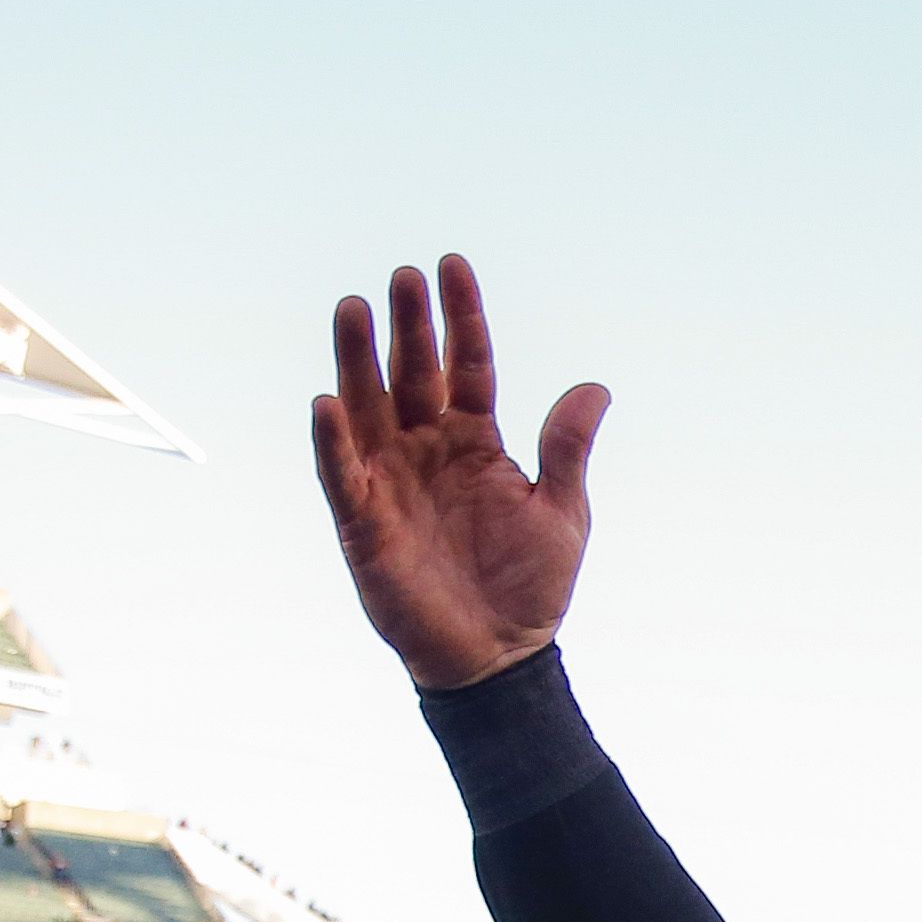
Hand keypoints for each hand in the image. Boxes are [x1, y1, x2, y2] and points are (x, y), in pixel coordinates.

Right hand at [311, 255, 608, 691]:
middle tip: (402, 276)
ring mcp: (392, 481)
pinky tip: (326, 402)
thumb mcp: (561, 512)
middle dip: (406, 326)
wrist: (500, 656)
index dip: (460, 318)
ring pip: (368, 407)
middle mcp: (427, 450)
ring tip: (354, 308)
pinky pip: (343, 474)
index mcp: (475, 441)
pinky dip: (333, 441)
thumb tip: (595, 387)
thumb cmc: (530, 587)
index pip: (466, 365)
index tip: (452, 265)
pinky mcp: (364, 523)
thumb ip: (566, 449)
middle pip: (412, 374)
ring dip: (357, 361)